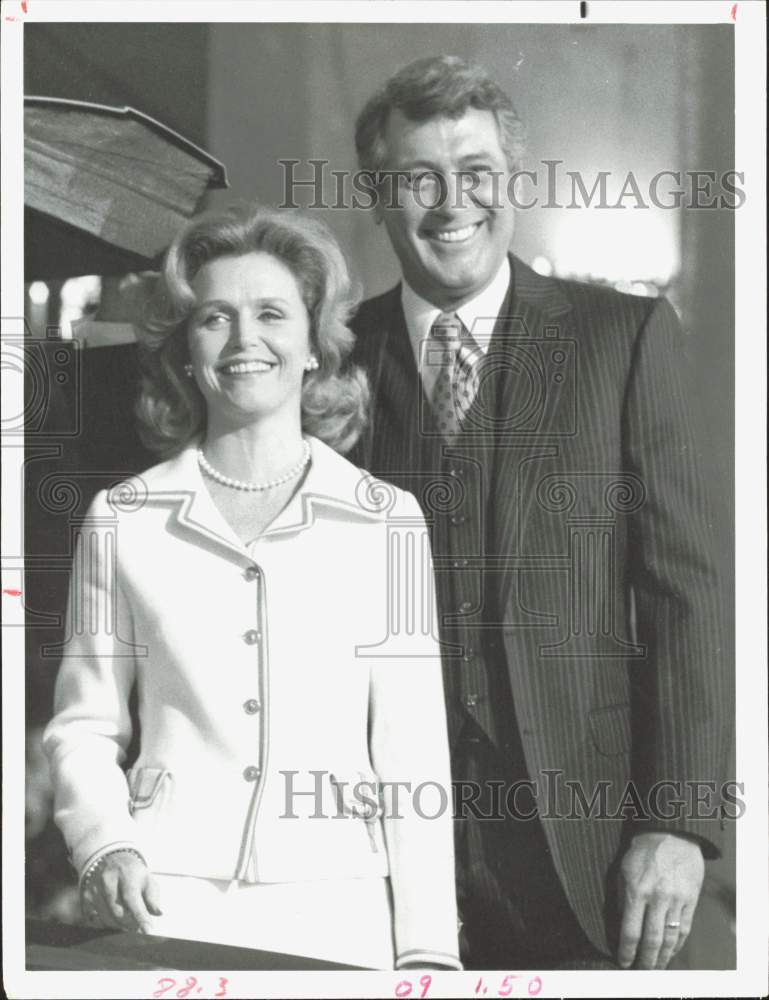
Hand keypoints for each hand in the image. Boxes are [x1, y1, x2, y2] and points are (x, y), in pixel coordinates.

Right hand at [81, 850, 161, 933]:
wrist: (110, 859)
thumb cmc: (133, 874)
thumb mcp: (147, 879)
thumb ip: (152, 897)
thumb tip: (158, 913)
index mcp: (127, 873)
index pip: (132, 899)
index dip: (140, 916)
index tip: (148, 931)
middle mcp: (108, 880)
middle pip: (118, 913)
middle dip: (130, 924)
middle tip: (138, 927)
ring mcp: (94, 889)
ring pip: (106, 919)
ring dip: (119, 926)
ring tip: (127, 921)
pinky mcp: (85, 897)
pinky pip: (95, 921)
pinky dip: (106, 924)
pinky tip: (113, 918)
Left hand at [617, 832, 703, 968]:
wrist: (671, 834)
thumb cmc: (641, 852)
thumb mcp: (623, 871)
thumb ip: (623, 899)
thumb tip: (622, 927)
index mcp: (636, 890)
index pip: (630, 931)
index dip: (627, 951)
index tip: (623, 961)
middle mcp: (657, 898)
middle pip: (651, 940)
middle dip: (645, 960)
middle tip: (640, 971)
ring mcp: (676, 900)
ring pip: (670, 939)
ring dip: (661, 958)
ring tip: (654, 967)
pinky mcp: (691, 900)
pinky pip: (684, 930)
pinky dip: (677, 946)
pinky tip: (670, 953)